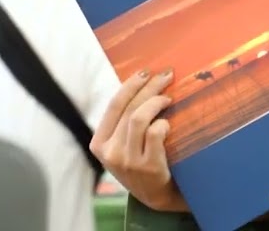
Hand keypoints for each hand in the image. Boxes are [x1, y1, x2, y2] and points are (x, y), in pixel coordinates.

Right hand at [90, 69, 187, 211]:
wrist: (156, 195)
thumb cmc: (141, 163)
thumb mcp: (122, 145)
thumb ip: (124, 122)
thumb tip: (142, 83)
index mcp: (99, 143)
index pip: (113, 105)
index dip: (130, 85)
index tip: (145, 72)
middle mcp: (110, 152)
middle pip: (129, 108)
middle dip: (149, 87)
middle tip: (166, 76)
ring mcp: (128, 160)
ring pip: (139, 118)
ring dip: (157, 101)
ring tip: (169, 98)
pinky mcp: (147, 167)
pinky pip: (154, 133)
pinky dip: (163, 123)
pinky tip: (168, 123)